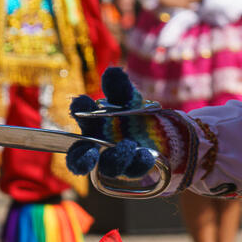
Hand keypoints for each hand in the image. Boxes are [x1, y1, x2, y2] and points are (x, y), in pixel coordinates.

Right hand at [65, 65, 186, 181]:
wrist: (162, 133)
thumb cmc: (135, 115)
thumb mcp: (130, 100)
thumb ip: (120, 89)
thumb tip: (113, 71)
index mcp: (93, 124)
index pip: (80, 116)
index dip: (79, 109)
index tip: (81, 103)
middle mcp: (99, 145)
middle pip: (80, 157)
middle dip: (81, 160)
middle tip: (89, 158)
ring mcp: (115, 160)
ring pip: (108, 166)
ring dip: (117, 157)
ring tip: (129, 145)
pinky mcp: (134, 170)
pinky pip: (134, 170)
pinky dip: (140, 162)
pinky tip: (147, 155)